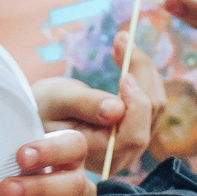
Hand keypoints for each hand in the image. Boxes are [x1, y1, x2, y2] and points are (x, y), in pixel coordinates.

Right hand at [34, 55, 159, 176]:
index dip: (136, 102)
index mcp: (100, 154)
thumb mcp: (58, 101)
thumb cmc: (43, 108)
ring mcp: (132, 146)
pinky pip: (151, 102)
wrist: (40, 116)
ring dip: (143, 70)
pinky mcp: (136, 131)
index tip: (124, 73)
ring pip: (156, 106)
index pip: (134, 134)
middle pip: (150, 114)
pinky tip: (126, 58)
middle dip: (141, 73)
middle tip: (121, 39)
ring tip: (122, 43)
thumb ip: (86, 105)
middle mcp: (122, 156)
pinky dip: (142, 76)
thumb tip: (117, 109)